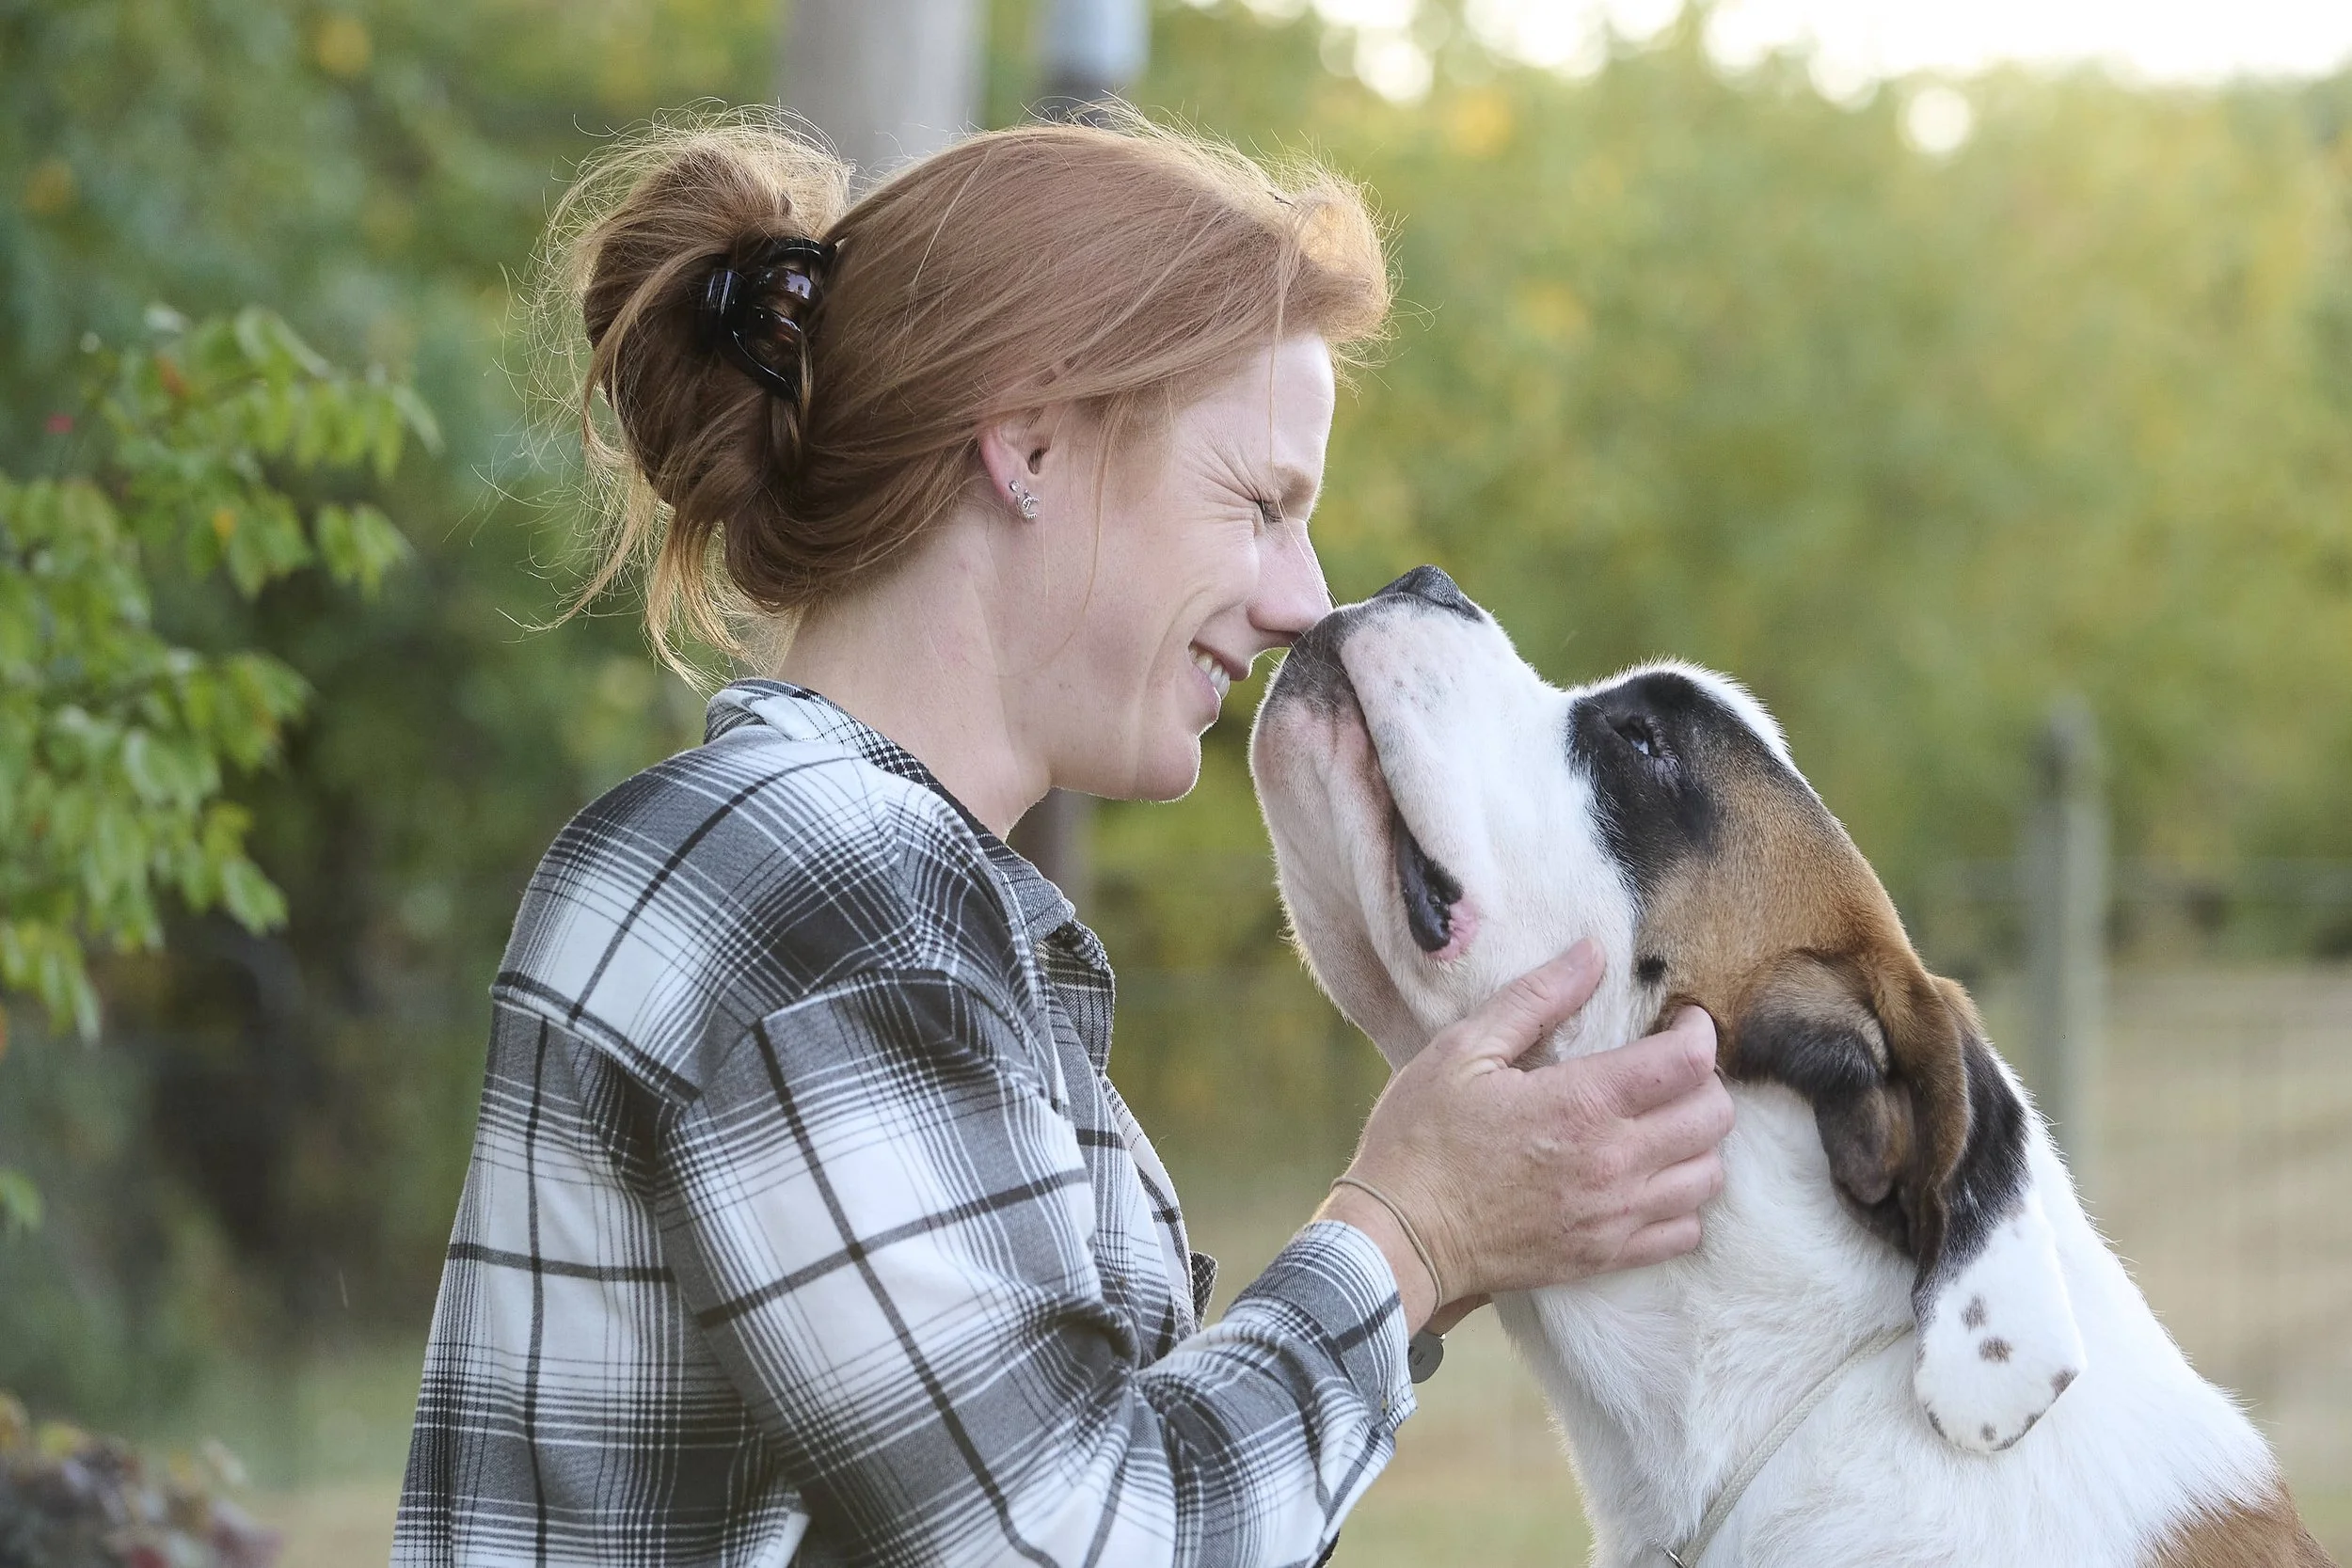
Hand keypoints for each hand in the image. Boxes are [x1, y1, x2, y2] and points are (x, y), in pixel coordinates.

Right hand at [1318, 942, 1733, 1329]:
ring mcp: (1614, 1216)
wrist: (1398, 1239)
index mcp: (1581, 1103)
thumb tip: (1593, 953)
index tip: (1680, 1021)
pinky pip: (1684, 1230)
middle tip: (1670, 1068)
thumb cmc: (1421, 1138)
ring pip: (1708, 1175)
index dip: (1697, 1031)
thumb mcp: (1463, 1050)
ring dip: (1698, 1140)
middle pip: (1714, 1116)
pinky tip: (1650, 1178)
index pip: (1688, 1062)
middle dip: (1704, 1079)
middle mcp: (1613, 1162)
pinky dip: (1682, 1200)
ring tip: (1661, 1121)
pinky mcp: (1606, 1256)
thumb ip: (1536, 999)